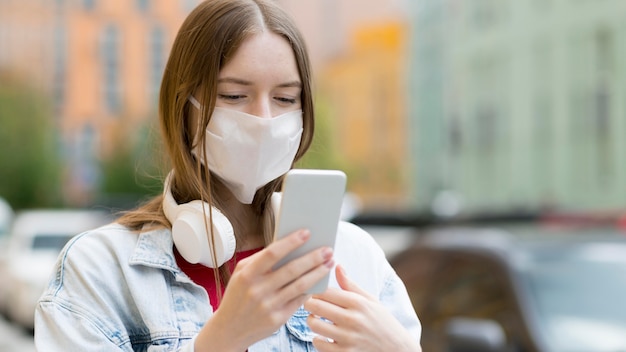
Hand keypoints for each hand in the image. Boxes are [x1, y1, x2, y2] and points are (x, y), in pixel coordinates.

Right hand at [195, 229, 333, 351]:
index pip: (272, 253)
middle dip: (313, 257)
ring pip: (300, 285)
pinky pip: (299, 300)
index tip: (307, 233)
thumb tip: (286, 245)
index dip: (291, 242)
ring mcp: (269, 306)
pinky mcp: (278, 319)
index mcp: (247, 275)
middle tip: (327, 249)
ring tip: (329, 263)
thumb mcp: (241, 274)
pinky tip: (320, 281)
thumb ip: (260, 259)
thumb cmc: (237, 296)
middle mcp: (258, 290)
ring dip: (318, 273)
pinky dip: (311, 290)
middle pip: (292, 269)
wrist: (229, 329)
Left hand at [304, 265, 420, 351]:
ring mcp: (348, 338)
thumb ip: (351, 285)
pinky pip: (318, 344)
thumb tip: (337, 266)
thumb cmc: (383, 323)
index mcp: (358, 303)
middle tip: (311, 304)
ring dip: (312, 321)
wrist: (398, 351)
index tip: (314, 292)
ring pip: (314, 324)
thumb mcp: (371, 301)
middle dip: (308, 303)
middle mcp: (352, 319)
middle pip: (315, 305)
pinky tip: (324, 337)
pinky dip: (318, 340)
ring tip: (317, 320)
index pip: (325, 290)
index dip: (315, 290)